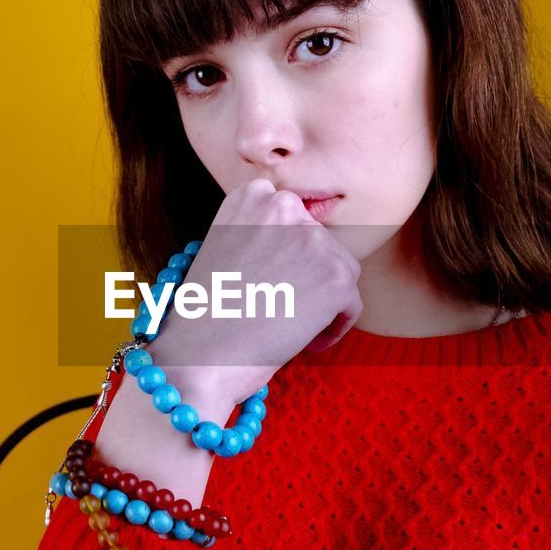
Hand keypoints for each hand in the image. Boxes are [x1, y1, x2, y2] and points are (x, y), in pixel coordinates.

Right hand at [146, 178, 362, 411]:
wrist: (199, 354)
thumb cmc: (207, 311)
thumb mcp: (227, 247)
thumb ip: (264, 235)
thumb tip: (300, 249)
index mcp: (254, 195)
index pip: (295, 220)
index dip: (290, 256)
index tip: (275, 283)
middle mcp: (285, 205)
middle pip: (322, 244)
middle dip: (309, 277)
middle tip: (284, 309)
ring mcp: (314, 239)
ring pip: (342, 271)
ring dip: (325, 301)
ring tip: (293, 327)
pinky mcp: (336, 276)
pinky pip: (351, 304)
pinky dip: (334, 327)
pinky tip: (306, 342)